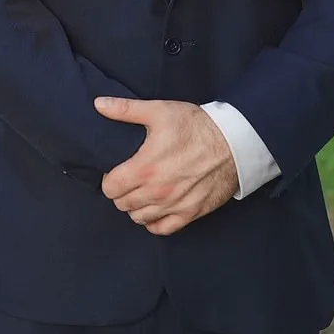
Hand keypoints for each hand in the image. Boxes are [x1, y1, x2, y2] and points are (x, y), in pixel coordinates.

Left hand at [94, 96, 238, 235]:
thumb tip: (99, 104)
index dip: (110, 179)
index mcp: (145, 168)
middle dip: (122, 192)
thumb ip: (125, 110)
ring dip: (136, 206)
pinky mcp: (191, 213)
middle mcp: (157, 192)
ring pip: (139, 218)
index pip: (110, 188)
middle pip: (122, 204)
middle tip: (130, 178)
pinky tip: (157, 206)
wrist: (233, 142)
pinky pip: (162, 229)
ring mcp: (174, 205)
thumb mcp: (159, 111)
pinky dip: (155, 221)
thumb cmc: (196, 125)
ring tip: (142, 190)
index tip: (117, 170)